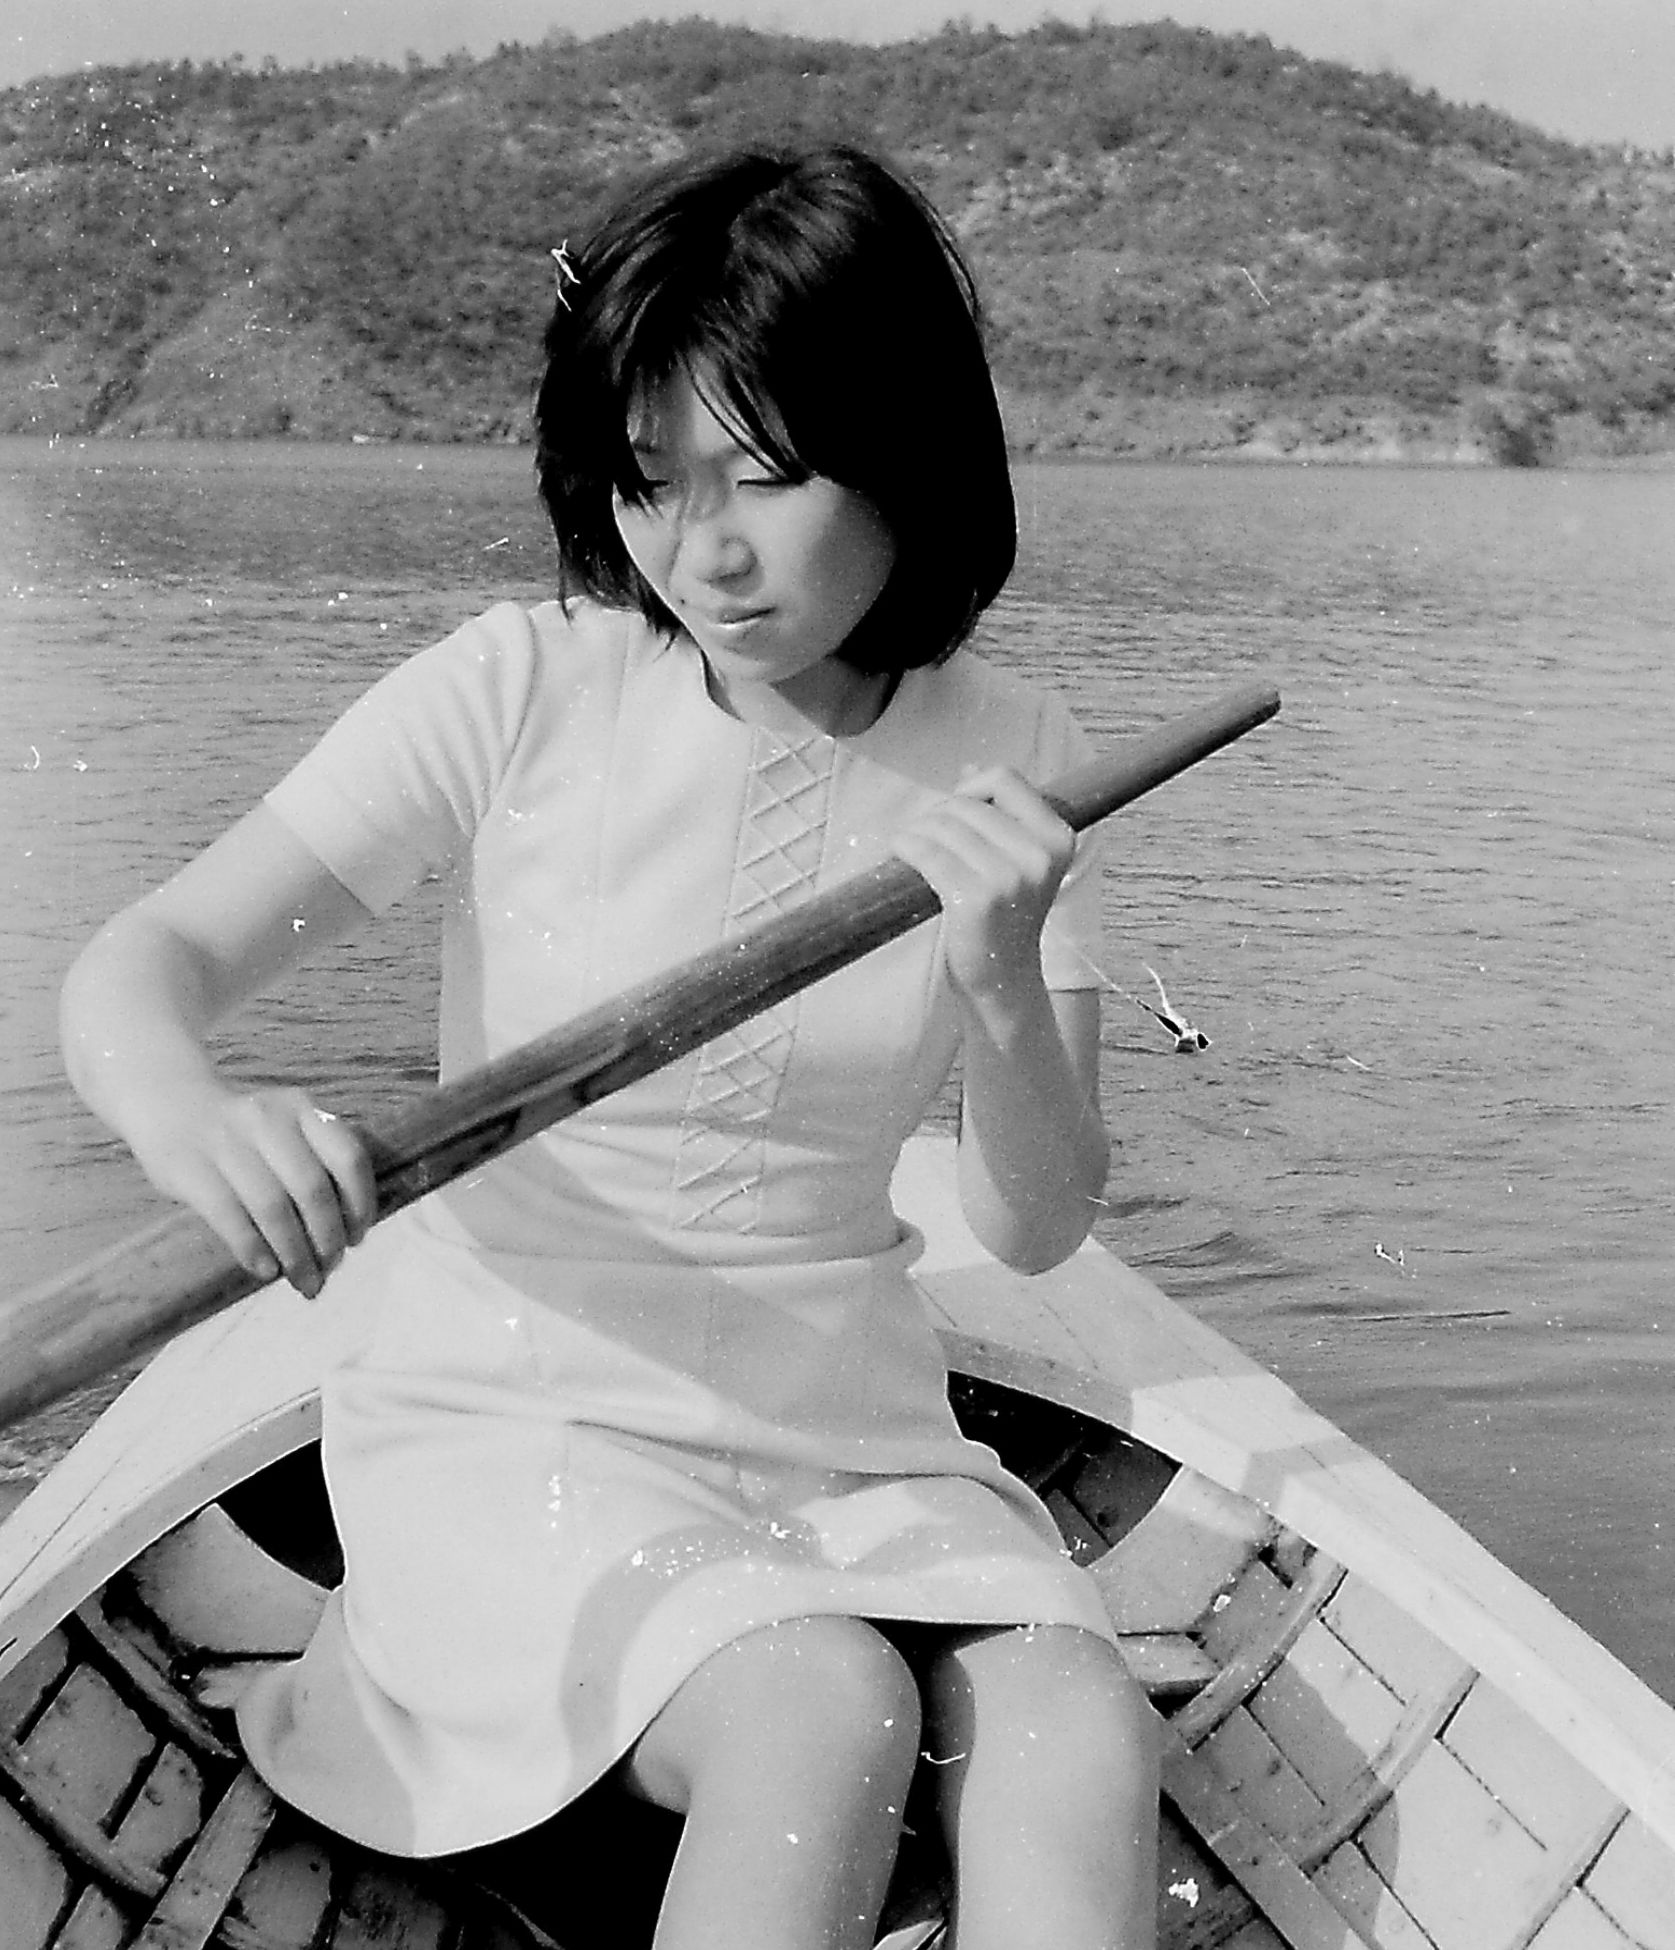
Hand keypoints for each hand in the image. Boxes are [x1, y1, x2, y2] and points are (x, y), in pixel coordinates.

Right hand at [123, 1083, 377, 1298]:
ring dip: (294, 1252)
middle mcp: (268, 1119)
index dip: (360, 1203)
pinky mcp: (190, 1168)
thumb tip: (345, 1236)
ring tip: (304, 1280)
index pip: (348, 1157)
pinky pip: (229, 1216)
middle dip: (327, 1238)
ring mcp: (227, 1141)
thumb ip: (315, 1164)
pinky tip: (266, 1270)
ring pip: (272, 1206)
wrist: (168, 1103)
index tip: (357, 1238)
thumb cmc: (242, 1133)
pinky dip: (253, 1249)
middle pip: (311, 1188)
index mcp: (302, 1109)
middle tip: (329, 1269)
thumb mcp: (285, 1129)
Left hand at [891, 767, 1076, 1002]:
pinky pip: (927, 852)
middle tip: (928, 839)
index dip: (972, 787)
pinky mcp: (975, 898)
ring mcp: (1008, 878)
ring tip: (914, 848)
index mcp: (1058, 837)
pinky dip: (906, 846)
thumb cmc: (1008, 913)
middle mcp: (1039, 855)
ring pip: (943, 825)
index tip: (957, 810)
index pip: (1005, 779)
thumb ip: (1003, 814)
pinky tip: (901, 853)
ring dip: (917, 831)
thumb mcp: (1021, 860)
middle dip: (937, 815)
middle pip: (966, 804)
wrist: (1005, 975)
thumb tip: (969, 770)